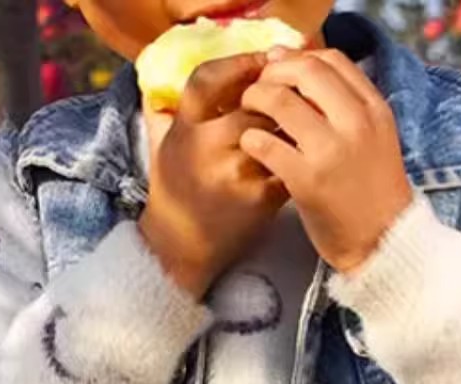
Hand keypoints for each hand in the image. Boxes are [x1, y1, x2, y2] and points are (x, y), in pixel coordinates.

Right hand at [138, 53, 288, 299]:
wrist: (181, 246)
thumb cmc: (174, 191)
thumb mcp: (161, 147)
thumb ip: (166, 113)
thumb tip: (173, 80)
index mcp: (183, 129)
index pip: (208, 78)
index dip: (239, 64)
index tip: (262, 61)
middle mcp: (205, 147)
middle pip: (254, 103)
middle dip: (275, 99)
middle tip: (290, 97)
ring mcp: (234, 173)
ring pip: (277, 132)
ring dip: (291, 126)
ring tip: (297, 127)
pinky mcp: (260, 198)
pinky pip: (290, 163)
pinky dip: (298, 158)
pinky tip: (299, 158)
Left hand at [237, 49, 413, 273]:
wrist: (385, 242)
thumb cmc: (371, 188)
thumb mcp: (373, 136)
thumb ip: (344, 104)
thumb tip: (297, 66)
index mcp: (375, 109)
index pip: (332, 59)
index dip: (296, 58)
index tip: (277, 70)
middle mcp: (357, 123)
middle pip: (305, 71)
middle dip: (272, 74)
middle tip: (257, 90)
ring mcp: (332, 150)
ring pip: (280, 101)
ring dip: (254, 100)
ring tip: (248, 114)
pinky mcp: (307, 180)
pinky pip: (265, 143)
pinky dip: (250, 139)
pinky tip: (251, 147)